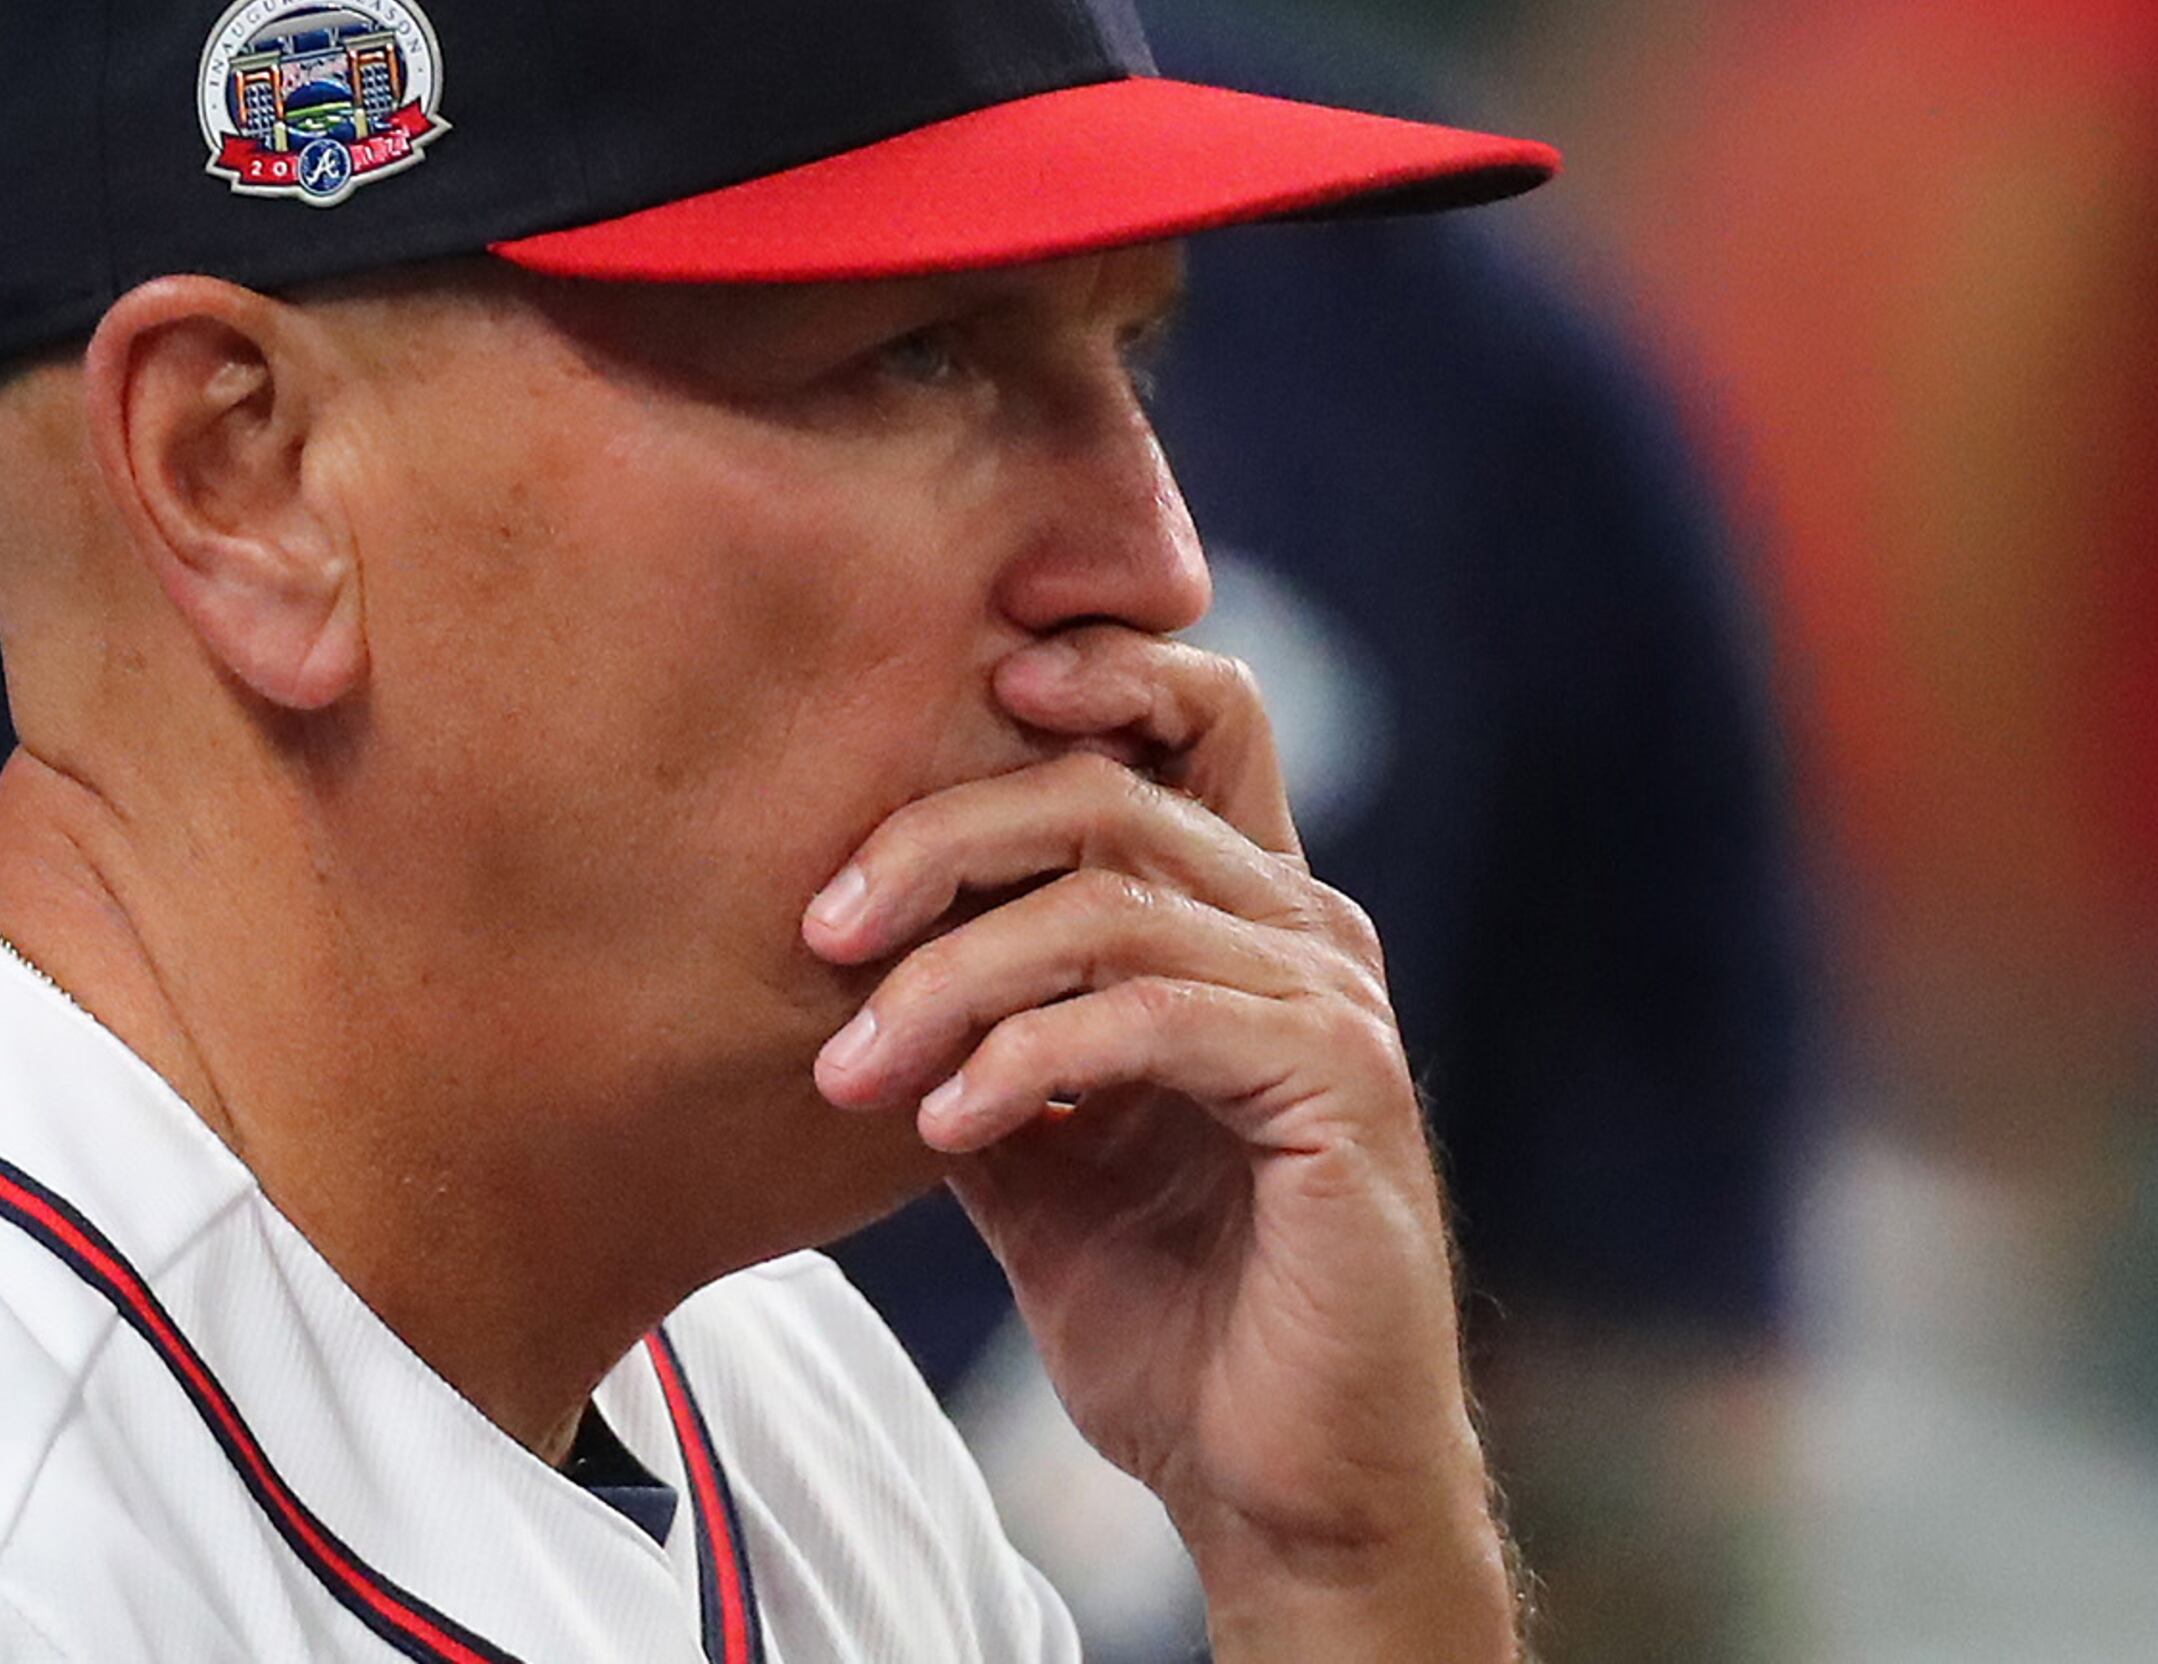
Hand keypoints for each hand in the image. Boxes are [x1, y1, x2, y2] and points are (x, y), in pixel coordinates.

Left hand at [806, 627, 1516, 1660]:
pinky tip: (944, 1121)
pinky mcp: (1340, 1089)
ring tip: (851, 1066)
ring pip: (1115, 902)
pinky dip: (1028, 1054)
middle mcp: (1304, 930)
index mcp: (1244, 919)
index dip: (1086, 669)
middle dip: (938, 842)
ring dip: (955, 976)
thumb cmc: (1174, 1321)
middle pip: (1109, 793)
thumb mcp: (1034, 1157)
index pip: (1189, 719)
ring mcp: (1331, 1004)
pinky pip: (1155, 1017)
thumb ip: (974, 1038)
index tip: (937, 695)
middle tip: (817, 933)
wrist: (1284, 1487)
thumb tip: (842, 963)